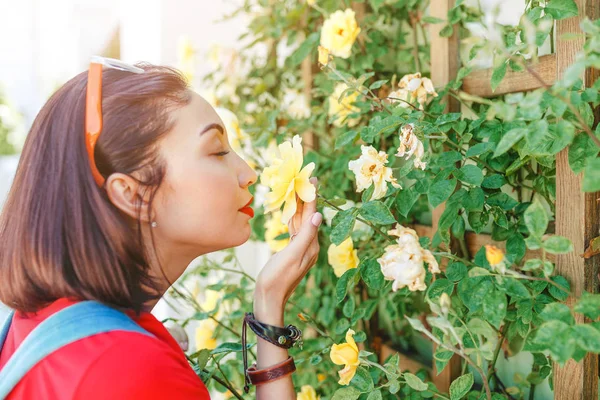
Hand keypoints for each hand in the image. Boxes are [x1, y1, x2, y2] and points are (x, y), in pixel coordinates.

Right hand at [254, 178, 320, 321]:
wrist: (268, 299)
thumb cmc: (277, 278)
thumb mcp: (292, 255)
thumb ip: (305, 235)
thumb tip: (317, 215)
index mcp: (310, 245)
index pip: (312, 215)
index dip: (312, 196)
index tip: (313, 179)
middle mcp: (308, 245)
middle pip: (307, 216)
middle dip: (306, 197)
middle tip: (305, 178)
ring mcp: (300, 249)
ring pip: (300, 222)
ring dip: (298, 206)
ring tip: (297, 190)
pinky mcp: (291, 252)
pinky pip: (293, 230)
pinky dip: (291, 218)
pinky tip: (290, 212)